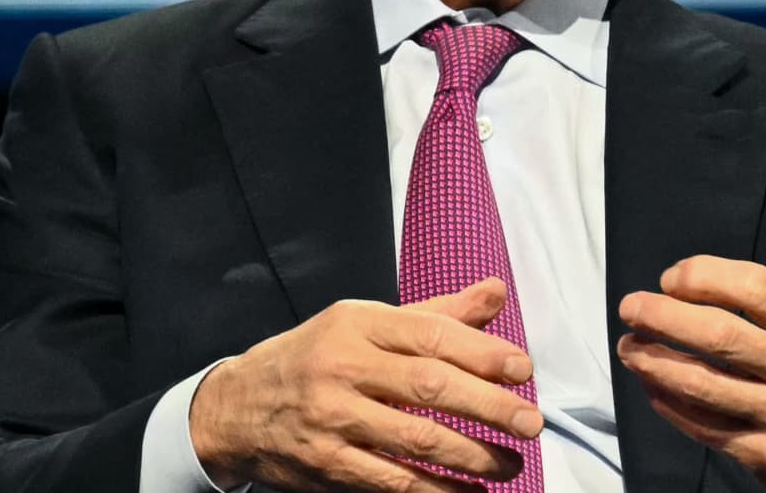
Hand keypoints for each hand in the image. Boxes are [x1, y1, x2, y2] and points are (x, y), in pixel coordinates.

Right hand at [188, 276, 544, 491]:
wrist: (235, 408)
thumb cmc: (314, 358)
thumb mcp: (365, 323)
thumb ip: (435, 314)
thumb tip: (496, 293)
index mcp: (358, 324)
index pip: (430, 334)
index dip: (482, 352)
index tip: (522, 369)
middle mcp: (344, 367)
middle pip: (429, 386)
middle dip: (488, 406)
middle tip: (530, 423)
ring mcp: (333, 418)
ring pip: (415, 439)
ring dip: (471, 456)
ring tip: (509, 464)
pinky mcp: (327, 464)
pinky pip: (391, 481)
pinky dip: (435, 491)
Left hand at [617, 176, 765, 491]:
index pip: (758, 289)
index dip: (706, 276)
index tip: (673, 276)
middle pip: (723, 337)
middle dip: (665, 317)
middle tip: (630, 306)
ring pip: (705, 386)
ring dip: (656, 364)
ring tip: (628, 346)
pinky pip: (706, 429)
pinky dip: (672, 406)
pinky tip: (653, 387)